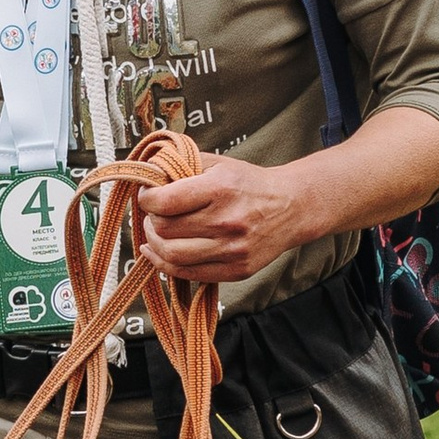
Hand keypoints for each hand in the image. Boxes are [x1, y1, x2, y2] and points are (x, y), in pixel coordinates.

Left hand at [135, 154, 317, 285]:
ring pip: (172, 256)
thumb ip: (183, 165)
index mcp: (220, 190)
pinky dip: (166, 265)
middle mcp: (226, 221)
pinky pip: (188, 274)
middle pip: (165, 229)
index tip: (148, 196)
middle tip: (151, 214)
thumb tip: (148, 174)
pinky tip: (158, 253)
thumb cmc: (249, 185)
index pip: (165, 202)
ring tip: (155, 233)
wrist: (290, 208)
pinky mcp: (236, 270)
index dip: (147, 199)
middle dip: (149, 221)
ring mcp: (232, 250)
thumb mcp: (219, 164)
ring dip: (154, 244)